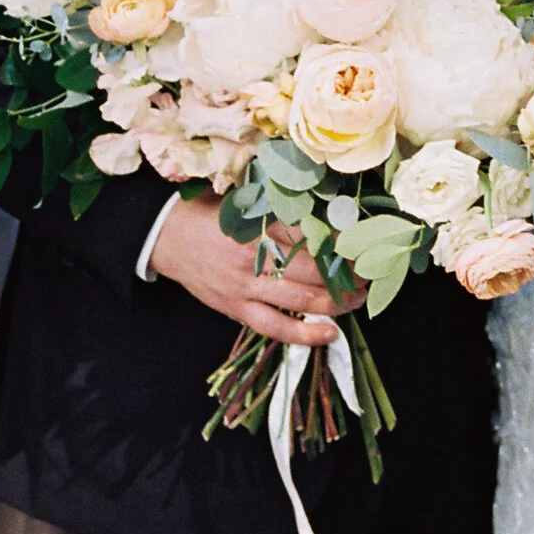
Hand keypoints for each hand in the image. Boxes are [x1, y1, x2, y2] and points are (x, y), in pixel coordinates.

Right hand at [149, 195, 355, 346]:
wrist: (164, 235)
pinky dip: (304, 334)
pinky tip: (330, 333)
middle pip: (313, 268)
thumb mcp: (242, 199)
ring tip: (357, 299)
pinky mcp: (235, 308)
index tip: (364, 244)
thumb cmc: (208, 214)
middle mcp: (254, 255)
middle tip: (368, 274)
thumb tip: (320, 204)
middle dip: (346, 274)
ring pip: (301, 299)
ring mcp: (245, 286)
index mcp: (258, 222)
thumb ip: (276, 204)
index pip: (311, 233)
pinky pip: (275, 327)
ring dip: (336, 302)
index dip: (341, 242)